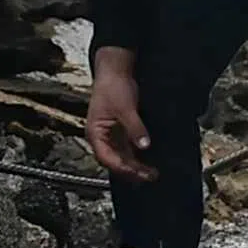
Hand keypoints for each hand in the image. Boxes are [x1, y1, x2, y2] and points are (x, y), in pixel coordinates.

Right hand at [84, 44, 151, 181]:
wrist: (115, 71)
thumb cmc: (112, 87)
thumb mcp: (125, 108)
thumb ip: (134, 128)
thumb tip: (144, 145)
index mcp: (95, 133)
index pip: (107, 158)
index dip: (122, 167)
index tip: (137, 172)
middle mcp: (101, 138)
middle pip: (115, 161)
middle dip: (131, 170)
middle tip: (149, 176)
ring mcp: (110, 135)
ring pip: (122, 157)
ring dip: (135, 165)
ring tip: (151, 173)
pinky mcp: (120, 131)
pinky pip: (127, 149)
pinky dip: (137, 156)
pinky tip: (147, 161)